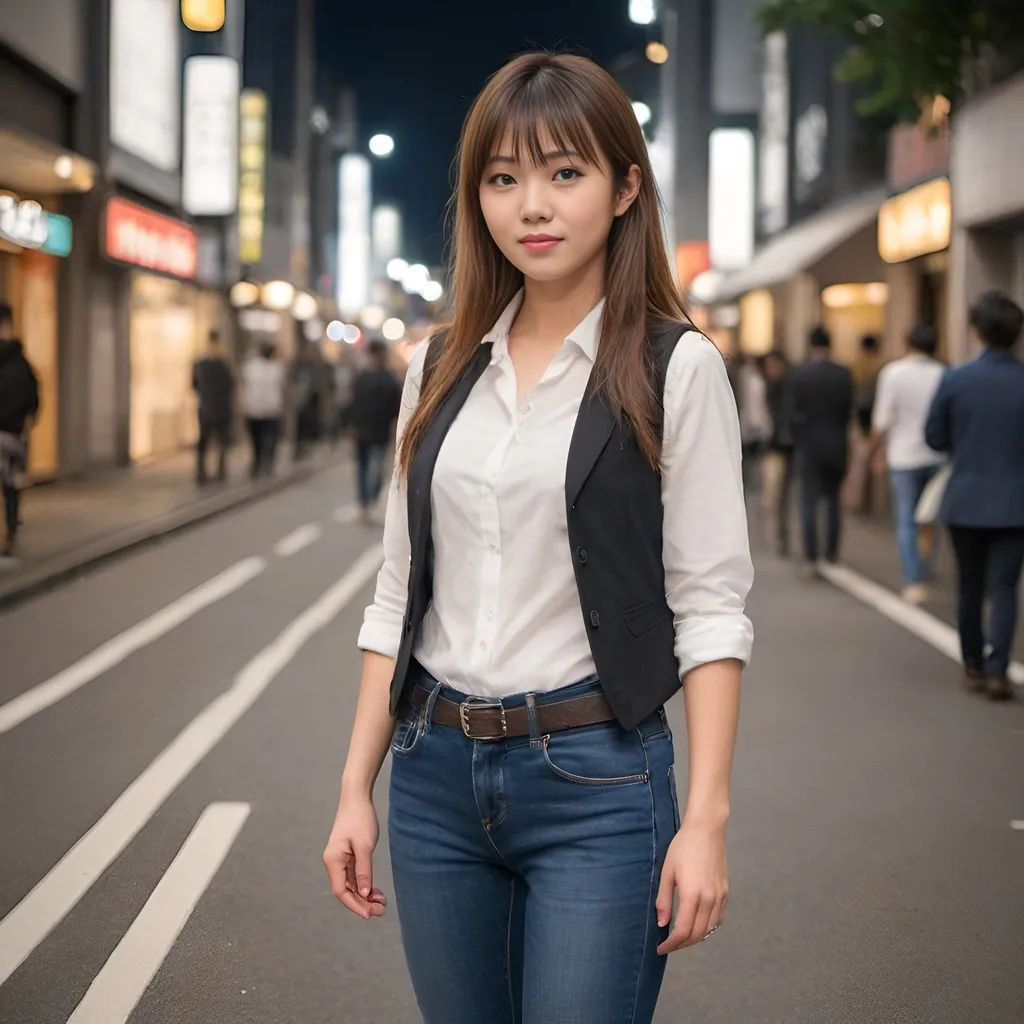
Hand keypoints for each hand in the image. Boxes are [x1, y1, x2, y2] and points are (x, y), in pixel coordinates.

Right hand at [323, 795, 387, 919]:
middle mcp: (334, 863)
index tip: (370, 915)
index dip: (355, 906)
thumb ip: (364, 871)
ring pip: (352, 884)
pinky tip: (376, 891)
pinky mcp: (348, 855)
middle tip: (381, 910)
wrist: (357, 798)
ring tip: (382, 903)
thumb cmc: (360, 818)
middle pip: (346, 891)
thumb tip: (364, 894)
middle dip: (362, 903)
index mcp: (333, 861)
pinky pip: (355, 875)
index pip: (341, 892)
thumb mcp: (364, 846)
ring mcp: (340, 859)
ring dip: (365, 895)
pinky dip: (365, 884)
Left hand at [656, 818, 728, 953]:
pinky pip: (718, 918)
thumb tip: (662, 923)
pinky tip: (698, 924)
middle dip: (682, 944)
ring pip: (709, 929)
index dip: (671, 944)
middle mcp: (709, 899)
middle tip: (669, 945)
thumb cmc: (683, 847)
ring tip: (681, 937)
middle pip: (698, 934)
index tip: (660, 948)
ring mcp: (720, 897)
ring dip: (695, 937)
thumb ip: (664, 899)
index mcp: (692, 895)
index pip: (683, 931)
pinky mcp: (726, 892)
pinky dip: (708, 927)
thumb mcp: (667, 871)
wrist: (706, 830)